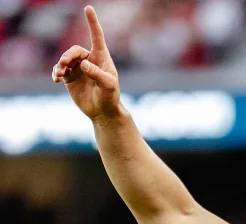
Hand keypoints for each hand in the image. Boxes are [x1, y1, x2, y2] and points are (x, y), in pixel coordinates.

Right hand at [52, 6, 121, 120]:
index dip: (92, 23)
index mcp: (101, 58)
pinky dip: (55, 73)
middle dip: (68, 55)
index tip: (88, 8)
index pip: (96, 37)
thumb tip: (83, 64)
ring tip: (59, 74)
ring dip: (60, 65)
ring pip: (65, 59)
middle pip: (74, 50)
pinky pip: (58, 70)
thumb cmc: (110, 97)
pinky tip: (56, 79)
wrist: (102, 111)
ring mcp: (78, 68)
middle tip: (64, 64)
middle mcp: (89, 60)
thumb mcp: (108, 85)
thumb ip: (97, 74)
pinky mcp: (70, 78)